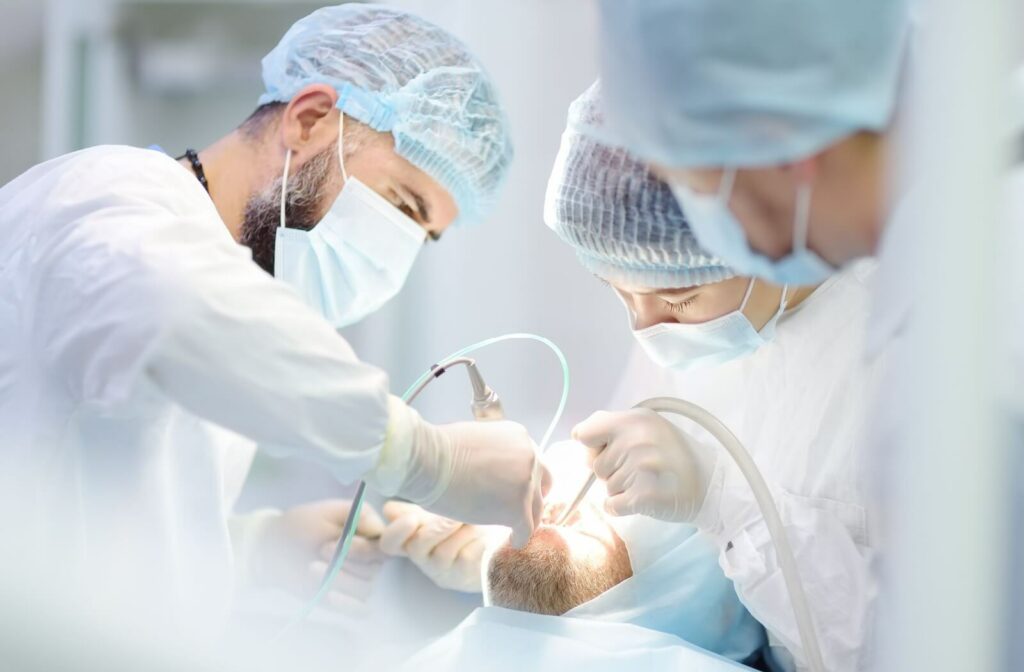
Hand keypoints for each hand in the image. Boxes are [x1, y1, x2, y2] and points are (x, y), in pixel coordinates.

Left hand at [248, 499, 385, 605]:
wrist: (274, 547)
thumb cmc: (301, 525)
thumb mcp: (327, 511)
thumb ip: (357, 514)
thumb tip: (380, 528)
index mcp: (368, 535)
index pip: (382, 547)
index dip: (363, 548)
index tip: (340, 542)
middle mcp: (369, 560)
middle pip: (373, 570)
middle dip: (347, 562)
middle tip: (321, 550)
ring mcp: (358, 581)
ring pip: (364, 589)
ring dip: (340, 581)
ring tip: (313, 568)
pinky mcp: (345, 599)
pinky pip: (360, 610)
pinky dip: (349, 605)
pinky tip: (330, 595)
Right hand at [380, 501, 503, 592]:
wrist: (497, 542)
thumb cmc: (463, 524)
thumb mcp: (437, 513)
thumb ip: (414, 510)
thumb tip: (389, 510)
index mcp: (412, 541)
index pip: (390, 543)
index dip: (395, 532)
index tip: (412, 519)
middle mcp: (424, 560)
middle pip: (416, 548)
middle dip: (436, 529)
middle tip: (455, 517)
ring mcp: (444, 571)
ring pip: (443, 552)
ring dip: (461, 531)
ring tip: (475, 520)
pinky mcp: (465, 577)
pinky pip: (466, 557)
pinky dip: (475, 541)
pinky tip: (484, 536)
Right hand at [401, 419, 551, 547]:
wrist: (428, 461)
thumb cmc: (439, 450)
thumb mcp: (477, 438)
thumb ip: (494, 453)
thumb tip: (492, 469)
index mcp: (519, 437)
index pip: (532, 462)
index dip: (525, 480)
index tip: (518, 491)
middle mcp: (529, 457)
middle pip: (541, 485)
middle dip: (531, 498)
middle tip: (521, 510)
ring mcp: (526, 483)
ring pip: (535, 509)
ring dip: (525, 520)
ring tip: (516, 529)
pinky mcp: (517, 508)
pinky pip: (526, 529)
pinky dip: (520, 537)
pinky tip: (513, 541)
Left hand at [572, 409, 716, 522]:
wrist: (712, 485)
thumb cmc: (674, 456)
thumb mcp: (648, 427)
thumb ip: (613, 426)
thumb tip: (579, 437)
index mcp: (634, 419)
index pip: (585, 433)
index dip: (593, 446)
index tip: (609, 450)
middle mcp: (636, 439)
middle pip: (596, 466)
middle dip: (612, 471)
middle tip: (642, 470)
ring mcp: (640, 467)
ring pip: (606, 487)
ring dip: (622, 489)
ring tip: (648, 482)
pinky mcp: (644, 495)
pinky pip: (612, 506)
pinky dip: (622, 507)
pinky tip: (643, 499)